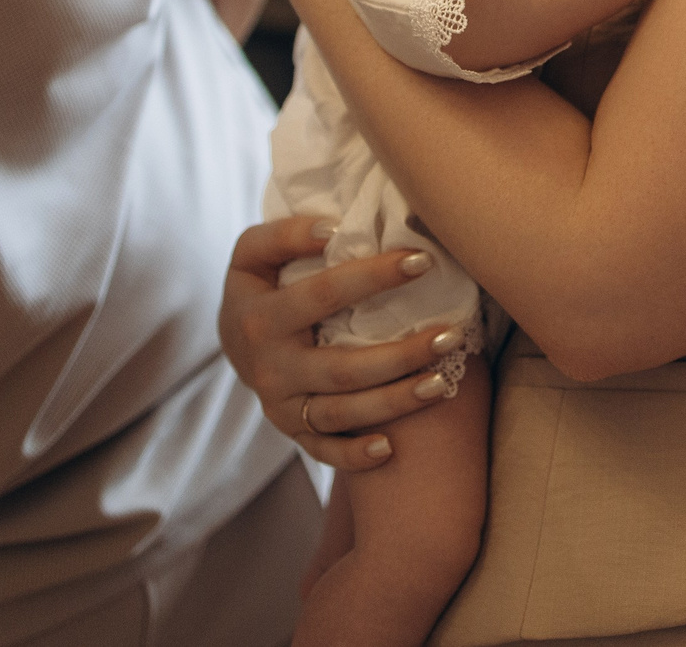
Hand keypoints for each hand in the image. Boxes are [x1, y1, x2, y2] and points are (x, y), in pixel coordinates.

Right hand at [218, 215, 458, 470]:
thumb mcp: (253, 254)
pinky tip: (391, 449)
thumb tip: (334, 229)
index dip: (374, 276)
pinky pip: (324, 451)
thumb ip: (286, 235)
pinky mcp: (292, 431)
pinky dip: (354, 456)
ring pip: (342, 413)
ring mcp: (281, 406)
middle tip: (452, 334)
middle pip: (342, 368)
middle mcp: (271, 368)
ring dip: (395, 402)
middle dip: (400, 355)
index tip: (423, 261)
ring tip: (443, 382)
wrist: (233, 342)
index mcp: (262, 318)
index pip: (324, 295)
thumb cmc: (260, 286)